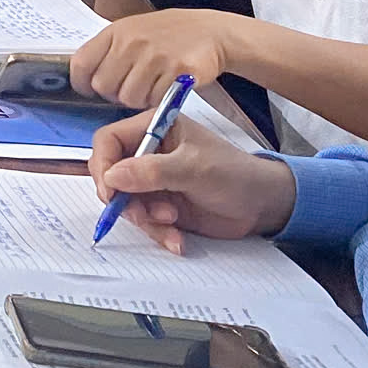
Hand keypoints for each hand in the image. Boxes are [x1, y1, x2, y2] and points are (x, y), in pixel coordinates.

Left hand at [70, 11, 241, 110]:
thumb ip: (109, 50)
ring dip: (138, 99)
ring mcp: (155, 57)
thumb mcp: (133, 31)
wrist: (211, 31)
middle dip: (114, 94)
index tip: (89, 89)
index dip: (82, 82)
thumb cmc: (168, 34)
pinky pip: (155, 100)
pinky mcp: (178, 72)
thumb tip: (86, 78)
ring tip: (151, 87)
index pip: (81, 63)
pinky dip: (158, 101)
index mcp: (116, 32)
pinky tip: (166, 88)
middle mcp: (132, 42)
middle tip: (130, 88)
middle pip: (103, 86)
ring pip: (129, 98)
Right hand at [87, 109, 296, 251]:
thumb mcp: (194, 169)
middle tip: (143, 215)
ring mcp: (153, 181)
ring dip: (146, 219)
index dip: (103, 166)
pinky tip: (177, 239)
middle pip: (112, 175)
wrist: (264, 206)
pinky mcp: (161, 205)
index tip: (110, 193)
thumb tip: (111, 178)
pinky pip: (145, 221)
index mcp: (153, 128)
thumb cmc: (234, 174)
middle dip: (126, 200)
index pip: (109, 141)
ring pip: (126, 203)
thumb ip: (152, 172)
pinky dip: (158, 232)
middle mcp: (148, 153)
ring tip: (173, 222)